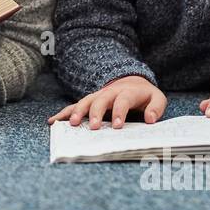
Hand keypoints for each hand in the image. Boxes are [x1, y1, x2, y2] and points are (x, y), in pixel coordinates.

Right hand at [48, 75, 166, 128]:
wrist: (131, 82)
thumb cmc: (144, 96)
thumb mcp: (157, 98)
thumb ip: (156, 108)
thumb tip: (149, 119)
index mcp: (128, 92)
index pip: (123, 101)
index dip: (120, 112)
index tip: (117, 126)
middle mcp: (110, 92)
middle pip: (100, 100)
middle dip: (95, 113)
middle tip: (92, 127)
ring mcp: (97, 96)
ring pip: (85, 101)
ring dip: (77, 112)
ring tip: (70, 124)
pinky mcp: (89, 102)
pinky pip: (75, 106)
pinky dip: (64, 113)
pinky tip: (53, 121)